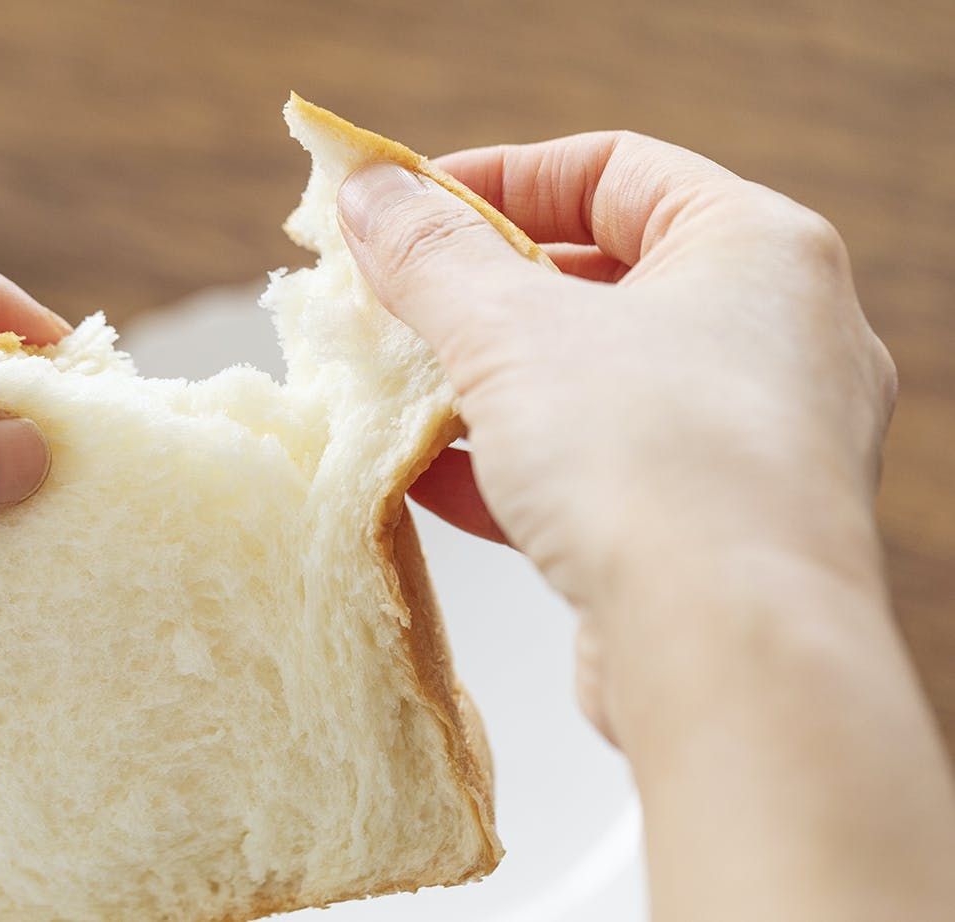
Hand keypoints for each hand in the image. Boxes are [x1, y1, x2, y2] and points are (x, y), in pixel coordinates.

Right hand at [338, 135, 954, 921]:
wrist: (728, 656)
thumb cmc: (652, 464)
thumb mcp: (510, 332)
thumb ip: (431, 256)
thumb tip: (370, 193)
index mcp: (754, 249)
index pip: (613, 170)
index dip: (499, 177)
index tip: (408, 204)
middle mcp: (773, 336)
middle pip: (600, 277)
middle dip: (482, 293)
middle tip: (394, 300)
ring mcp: (747, 440)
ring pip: (595, 383)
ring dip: (488, 385)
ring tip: (397, 390)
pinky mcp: (708, 529)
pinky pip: (600, 470)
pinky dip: (514, 466)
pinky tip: (426, 480)